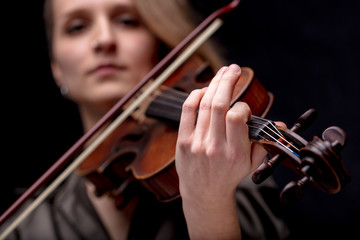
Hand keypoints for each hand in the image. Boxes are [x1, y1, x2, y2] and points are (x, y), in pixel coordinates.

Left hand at [175, 64, 266, 238]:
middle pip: (219, 104)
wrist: (204, 192)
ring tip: (222, 73)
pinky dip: (195, 95)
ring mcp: (197, 143)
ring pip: (204, 104)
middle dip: (228, 81)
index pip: (237, 117)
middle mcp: (215, 147)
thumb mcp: (252, 165)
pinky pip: (187, 110)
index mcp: (235, 153)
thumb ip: (264, 143)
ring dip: (214, 84)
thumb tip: (281, 126)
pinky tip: (204, 89)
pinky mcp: (184, 141)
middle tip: (234, 68)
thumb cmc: (229, 176)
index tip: (244, 109)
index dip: (242, 106)